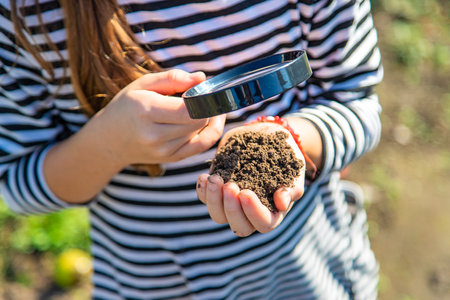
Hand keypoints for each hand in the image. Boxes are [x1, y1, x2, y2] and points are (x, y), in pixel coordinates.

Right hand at [91, 69, 225, 167]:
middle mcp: (155, 135)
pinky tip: (210, 119)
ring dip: (204, 117)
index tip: (199, 88)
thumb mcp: (143, 84)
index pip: (188, 109)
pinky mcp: (172, 158)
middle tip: (200, 95)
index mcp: (146, 111)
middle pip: (198, 120)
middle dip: (205, 105)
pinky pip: (203, 145)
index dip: (201, 97)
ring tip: (196, 106)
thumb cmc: (127, 107)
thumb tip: (201, 78)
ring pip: (201, 131)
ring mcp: (164, 150)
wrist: (110, 140)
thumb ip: (172, 78)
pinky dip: (211, 131)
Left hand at [196, 122, 305, 236]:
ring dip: (214, 200)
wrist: (268, 136)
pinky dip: (202, 190)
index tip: (246, 192)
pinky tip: (205, 176)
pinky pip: (205, 199)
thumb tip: (283, 203)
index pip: (263, 223)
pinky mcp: (217, 191)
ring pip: (218, 216)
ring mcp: (231, 204)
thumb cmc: (285, 156)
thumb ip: (290, 188)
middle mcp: (250, 213)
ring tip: (215, 179)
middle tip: (229, 186)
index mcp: (272, 212)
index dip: (253, 212)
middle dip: (231, 209)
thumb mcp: (293, 170)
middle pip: (239, 226)